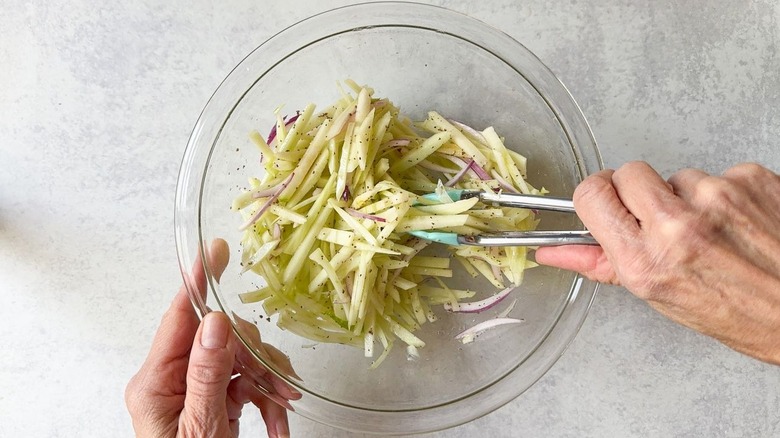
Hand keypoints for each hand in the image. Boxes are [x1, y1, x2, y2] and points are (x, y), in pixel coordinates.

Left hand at [125, 239, 295, 436]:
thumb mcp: (200, 427)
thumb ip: (206, 374)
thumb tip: (213, 323)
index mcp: (154, 382)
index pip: (178, 318)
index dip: (198, 281)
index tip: (214, 251)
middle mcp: (171, 379)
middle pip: (221, 338)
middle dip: (256, 355)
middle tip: (278, 381)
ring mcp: (194, 389)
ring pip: (241, 358)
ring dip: (269, 380)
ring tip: (284, 407)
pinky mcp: (213, 400)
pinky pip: (246, 383)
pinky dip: (267, 399)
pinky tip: (278, 421)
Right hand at [536, 162, 779, 363]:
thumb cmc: (738, 314)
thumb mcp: (659, 297)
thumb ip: (602, 264)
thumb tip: (554, 251)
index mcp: (645, 261)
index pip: (592, 194)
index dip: (598, 196)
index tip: (607, 203)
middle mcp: (676, 227)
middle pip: (628, 172)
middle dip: (639, 191)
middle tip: (661, 220)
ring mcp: (716, 197)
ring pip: (676, 175)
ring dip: (687, 196)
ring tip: (713, 231)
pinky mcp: (750, 178)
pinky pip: (718, 173)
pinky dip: (725, 194)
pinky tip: (739, 222)